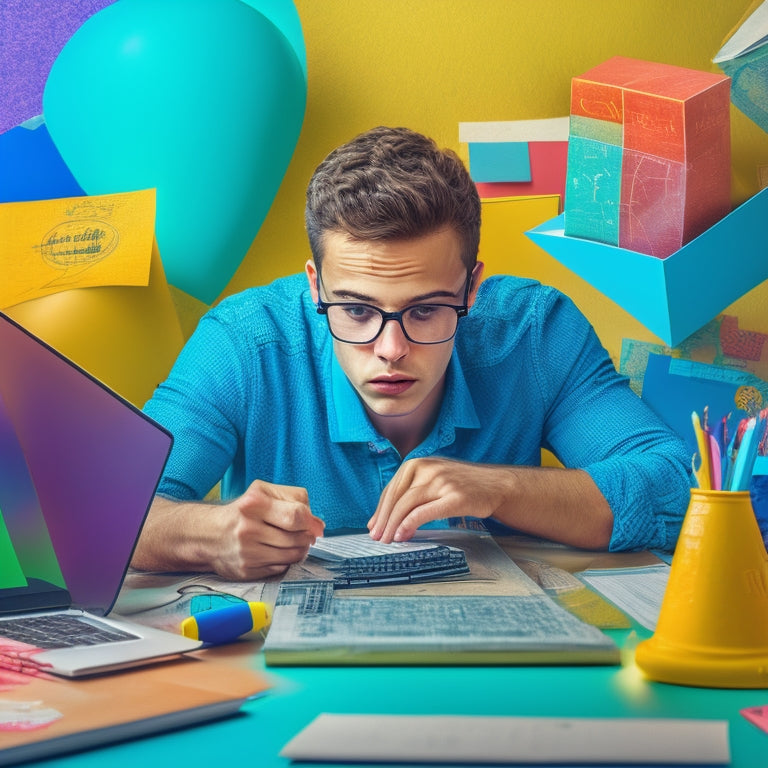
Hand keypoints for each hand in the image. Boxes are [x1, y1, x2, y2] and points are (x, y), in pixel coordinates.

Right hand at [212, 479, 323, 579]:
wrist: (209, 534)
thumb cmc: (245, 510)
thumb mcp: (266, 492)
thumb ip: (297, 500)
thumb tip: (319, 525)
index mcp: (254, 502)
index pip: (297, 516)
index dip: (311, 522)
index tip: (313, 525)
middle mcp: (247, 527)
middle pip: (296, 538)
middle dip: (306, 537)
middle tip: (304, 534)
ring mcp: (246, 552)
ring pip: (291, 556)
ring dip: (298, 550)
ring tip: (291, 542)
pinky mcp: (245, 571)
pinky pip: (280, 569)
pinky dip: (285, 561)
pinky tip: (277, 552)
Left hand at [367, 458, 507, 542]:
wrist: (496, 485)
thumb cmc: (461, 485)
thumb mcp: (432, 480)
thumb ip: (409, 493)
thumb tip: (381, 518)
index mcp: (417, 463)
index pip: (391, 489)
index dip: (379, 510)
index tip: (373, 526)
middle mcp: (428, 469)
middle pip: (397, 497)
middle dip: (383, 520)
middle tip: (377, 538)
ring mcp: (442, 482)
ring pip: (407, 504)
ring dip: (393, 524)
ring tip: (388, 540)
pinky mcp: (455, 497)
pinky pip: (425, 511)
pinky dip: (410, 523)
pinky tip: (403, 534)